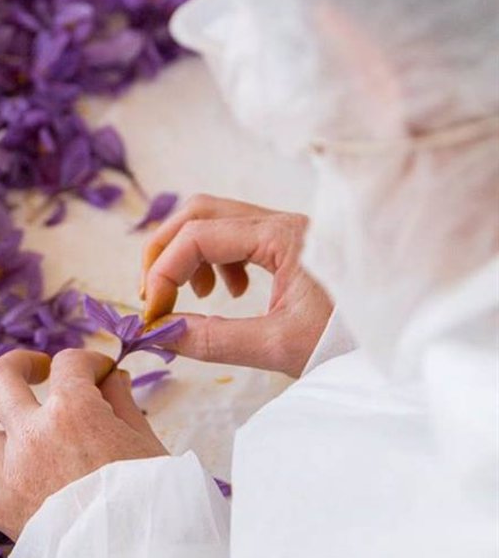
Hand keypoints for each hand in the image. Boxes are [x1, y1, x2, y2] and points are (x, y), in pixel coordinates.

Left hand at [0, 348, 166, 539]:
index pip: (69, 364)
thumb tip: (110, 379)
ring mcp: (7, 472)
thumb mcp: (149, 444)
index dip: (87, 363)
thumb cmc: (154, 505)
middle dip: (20, 363)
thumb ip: (123, 404)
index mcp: (74, 412)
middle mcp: (31, 435)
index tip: (99, 375)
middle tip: (40, 373)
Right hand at [141, 194, 332, 376]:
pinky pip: (235, 235)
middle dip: (166, 250)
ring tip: (194, 298)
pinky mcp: (288, 244)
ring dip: (189, 253)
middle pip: (199, 212)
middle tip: (155, 295)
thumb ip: (215, 339)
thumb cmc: (350, 339)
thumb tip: (163, 333)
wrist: (403, 335)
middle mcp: (279, 221)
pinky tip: (228, 294)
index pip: (198, 236)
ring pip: (215, 220)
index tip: (153, 314)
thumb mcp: (279, 345)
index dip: (164, 272)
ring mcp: (284, 230)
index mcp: (280, 235)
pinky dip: (215, 259)